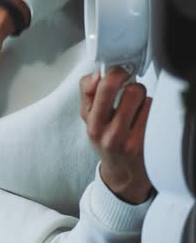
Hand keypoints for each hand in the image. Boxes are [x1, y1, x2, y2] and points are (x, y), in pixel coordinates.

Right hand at [79, 67, 152, 203]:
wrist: (122, 173)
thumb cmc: (105, 139)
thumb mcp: (89, 118)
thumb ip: (89, 93)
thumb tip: (98, 72)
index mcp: (91, 123)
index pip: (96, 87)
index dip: (110, 73)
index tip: (116, 70)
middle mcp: (107, 133)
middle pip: (126, 89)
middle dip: (129, 81)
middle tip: (128, 82)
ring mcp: (128, 139)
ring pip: (143, 97)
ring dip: (141, 97)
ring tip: (135, 106)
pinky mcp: (146, 143)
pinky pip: (153, 111)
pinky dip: (149, 110)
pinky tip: (143, 119)